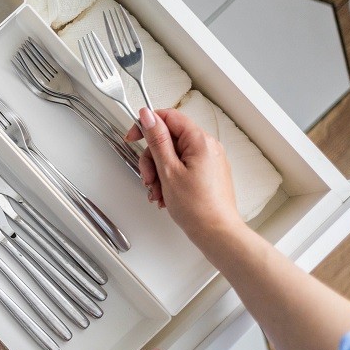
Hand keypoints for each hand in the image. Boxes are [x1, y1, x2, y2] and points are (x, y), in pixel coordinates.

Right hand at [125, 107, 241, 247]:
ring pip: (172, 156)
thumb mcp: (168, 170)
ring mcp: (208, 161)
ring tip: (158, 192)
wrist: (216, 232)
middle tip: (148, 178)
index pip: (169, 117)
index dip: (147, 125)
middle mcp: (207, 147)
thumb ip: (157, 140)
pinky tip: (165, 195)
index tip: (133, 137)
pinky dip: (169, 179)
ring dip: (158, 173)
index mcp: (200, 141)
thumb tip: (148, 116)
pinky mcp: (207, 173)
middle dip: (152, 159)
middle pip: (168, 139)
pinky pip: (181, 168)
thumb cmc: (197, 207)